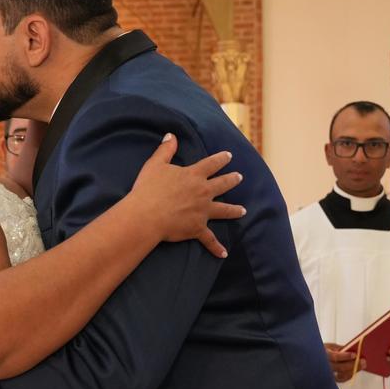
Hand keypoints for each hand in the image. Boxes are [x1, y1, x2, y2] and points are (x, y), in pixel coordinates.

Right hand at [129, 134, 245, 257]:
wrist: (147, 215)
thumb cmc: (149, 189)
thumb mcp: (155, 165)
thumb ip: (165, 150)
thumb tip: (171, 135)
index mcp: (194, 176)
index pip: (211, 164)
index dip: (221, 159)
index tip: (228, 156)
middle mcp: (203, 192)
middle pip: (222, 184)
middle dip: (232, 180)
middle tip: (240, 177)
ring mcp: (203, 211)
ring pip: (224, 210)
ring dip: (234, 210)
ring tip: (242, 210)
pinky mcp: (197, 229)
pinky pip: (209, 240)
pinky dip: (216, 248)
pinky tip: (224, 253)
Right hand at [325, 342, 364, 382]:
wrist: (315, 359)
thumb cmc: (323, 351)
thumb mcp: (330, 346)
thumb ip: (341, 348)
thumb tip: (354, 350)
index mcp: (323, 355)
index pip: (334, 357)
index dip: (345, 356)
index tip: (355, 355)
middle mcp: (324, 366)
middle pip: (340, 367)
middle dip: (353, 364)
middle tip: (363, 361)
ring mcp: (327, 374)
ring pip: (341, 375)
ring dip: (353, 370)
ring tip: (362, 365)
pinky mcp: (331, 379)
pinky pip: (342, 379)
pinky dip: (350, 375)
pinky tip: (355, 370)